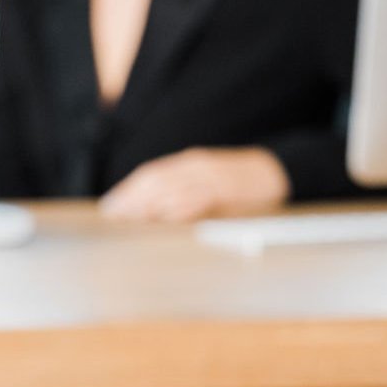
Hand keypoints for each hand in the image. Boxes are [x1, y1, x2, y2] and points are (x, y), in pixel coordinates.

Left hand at [99, 147, 289, 223]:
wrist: (276, 174)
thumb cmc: (239, 186)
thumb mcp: (209, 182)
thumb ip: (183, 193)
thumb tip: (152, 214)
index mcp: (189, 163)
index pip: (150, 175)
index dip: (127, 191)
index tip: (109, 208)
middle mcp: (195, 166)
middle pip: (154, 181)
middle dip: (130, 200)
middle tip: (112, 219)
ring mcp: (210, 176)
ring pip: (171, 189)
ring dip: (147, 207)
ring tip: (129, 222)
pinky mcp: (225, 190)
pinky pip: (196, 198)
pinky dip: (177, 209)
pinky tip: (163, 220)